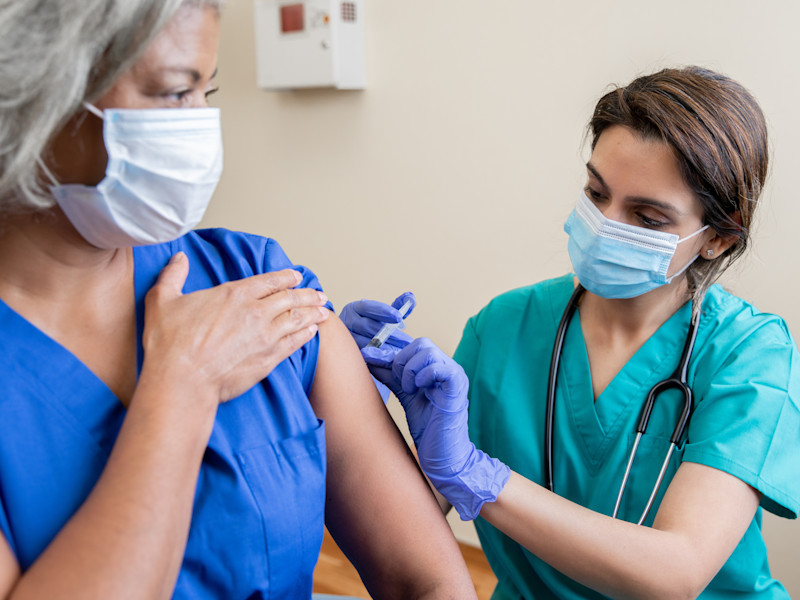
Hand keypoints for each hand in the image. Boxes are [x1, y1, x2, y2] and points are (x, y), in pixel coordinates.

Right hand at [141, 252, 329, 403]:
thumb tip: (178, 258)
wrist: (182, 381)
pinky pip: (294, 343)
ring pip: (297, 319)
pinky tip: (313, 332)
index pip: (268, 281)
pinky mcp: (269, 359)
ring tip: (324, 310)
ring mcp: (265, 336)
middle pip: (290, 299)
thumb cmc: (169, 344)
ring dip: (313, 313)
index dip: (285, 277)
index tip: (297, 276)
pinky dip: (306, 335)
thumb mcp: (163, 300)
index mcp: (234, 295)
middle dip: (307, 295)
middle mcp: (255, 312)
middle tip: (320, 294)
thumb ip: (173, 276)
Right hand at [339, 292, 414, 355]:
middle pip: (367, 326)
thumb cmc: (372, 324)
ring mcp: (346, 338)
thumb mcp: (383, 314)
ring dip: (384, 347)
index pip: (368, 307)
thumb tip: (410, 297)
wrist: (352, 340)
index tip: (399, 317)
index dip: (384, 311)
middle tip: (407, 341)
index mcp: (355, 308)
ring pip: (364, 342)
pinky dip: (377, 357)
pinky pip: (363, 356)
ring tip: (401, 352)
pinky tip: (391, 361)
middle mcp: (347, 321)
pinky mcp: (348, 352)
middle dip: (389, 334)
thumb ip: (397, 306)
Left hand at [363, 338, 509, 520]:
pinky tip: (418, 391)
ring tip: (409, 390)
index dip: (390, 353)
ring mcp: (454, 375)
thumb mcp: (405, 395)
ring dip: (410, 370)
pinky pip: (439, 367)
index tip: (369, 359)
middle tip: (400, 385)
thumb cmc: (427, 427)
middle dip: (401, 361)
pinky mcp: (457, 386)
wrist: (443, 455)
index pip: (414, 345)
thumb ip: (391, 375)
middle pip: (421, 343)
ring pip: (427, 351)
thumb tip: (368, 356)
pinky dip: (422, 376)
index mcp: (437, 368)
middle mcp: (448, 367)